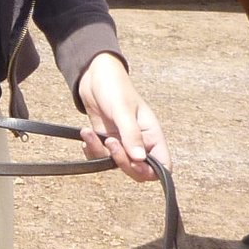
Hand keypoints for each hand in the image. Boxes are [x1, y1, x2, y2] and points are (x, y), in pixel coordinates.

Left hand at [76, 52, 163, 181]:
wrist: (94, 76)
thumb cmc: (115, 87)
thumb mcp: (123, 110)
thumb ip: (131, 134)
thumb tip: (140, 159)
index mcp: (152, 134)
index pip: (162, 165)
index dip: (151, 171)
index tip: (134, 162)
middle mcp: (140, 142)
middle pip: (138, 171)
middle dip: (122, 162)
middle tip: (109, 143)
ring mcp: (123, 143)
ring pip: (116, 165)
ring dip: (101, 153)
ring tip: (90, 132)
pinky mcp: (107, 141)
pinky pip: (101, 157)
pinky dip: (92, 151)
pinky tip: (86, 136)